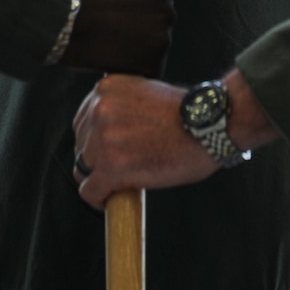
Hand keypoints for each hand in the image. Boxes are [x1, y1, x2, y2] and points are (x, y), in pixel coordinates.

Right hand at [60, 0, 174, 74]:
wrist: (61, 18)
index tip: (120, 8)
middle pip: (160, 7)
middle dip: (143, 19)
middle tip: (116, 28)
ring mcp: (163, 18)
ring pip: (158, 34)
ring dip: (142, 42)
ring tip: (113, 44)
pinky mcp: (158, 48)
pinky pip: (154, 62)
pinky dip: (139, 66)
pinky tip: (119, 62)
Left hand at [71, 75, 216, 206]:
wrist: (208, 126)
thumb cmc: (185, 113)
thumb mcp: (144, 92)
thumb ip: (121, 105)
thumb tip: (107, 129)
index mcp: (105, 90)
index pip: (83, 123)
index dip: (95, 141)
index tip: (108, 152)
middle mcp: (99, 111)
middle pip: (82, 146)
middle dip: (97, 160)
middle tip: (120, 168)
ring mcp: (104, 140)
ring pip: (84, 170)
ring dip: (100, 178)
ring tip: (121, 183)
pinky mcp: (112, 168)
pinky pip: (90, 191)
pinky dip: (97, 199)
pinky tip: (110, 199)